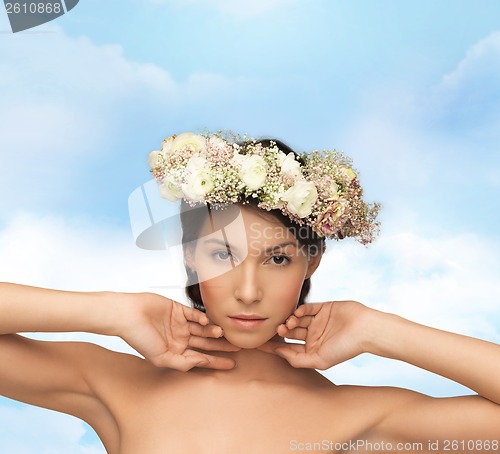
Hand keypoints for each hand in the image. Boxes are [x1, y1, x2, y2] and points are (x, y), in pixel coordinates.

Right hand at [120, 292, 239, 370]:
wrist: (128, 315)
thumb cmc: (140, 338)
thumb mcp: (161, 358)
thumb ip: (183, 363)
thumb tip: (203, 364)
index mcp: (176, 351)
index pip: (201, 357)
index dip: (216, 361)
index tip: (232, 364)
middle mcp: (180, 338)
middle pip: (206, 343)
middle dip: (221, 346)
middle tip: (238, 347)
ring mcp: (180, 323)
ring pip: (203, 328)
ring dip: (213, 331)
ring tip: (222, 333)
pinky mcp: (178, 309)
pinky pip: (195, 314)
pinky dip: (202, 317)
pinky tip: (207, 321)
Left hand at [259, 300, 373, 369]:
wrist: (364, 330)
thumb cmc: (345, 348)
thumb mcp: (319, 360)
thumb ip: (298, 359)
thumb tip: (279, 353)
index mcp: (311, 349)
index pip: (287, 347)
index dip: (273, 345)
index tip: (257, 344)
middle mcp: (313, 335)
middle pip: (290, 332)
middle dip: (281, 331)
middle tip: (276, 329)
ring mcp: (317, 321)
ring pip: (296, 319)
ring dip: (289, 320)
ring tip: (288, 323)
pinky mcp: (322, 308)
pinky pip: (306, 307)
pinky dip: (299, 309)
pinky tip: (297, 313)